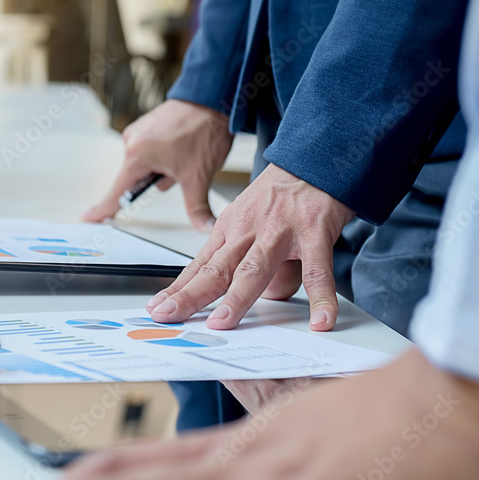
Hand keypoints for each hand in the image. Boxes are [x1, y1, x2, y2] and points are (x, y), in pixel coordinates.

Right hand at [84, 100, 232, 230]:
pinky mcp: (148, 124)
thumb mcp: (199, 176)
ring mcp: (139, 131)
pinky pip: (152, 149)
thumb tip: (205, 228)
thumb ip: (197, 207)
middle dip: (161, 179)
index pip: (117, 193)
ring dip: (165, 166)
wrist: (213, 95)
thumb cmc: (203, 130)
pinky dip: (166, 153)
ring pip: (148, 164)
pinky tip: (183, 143)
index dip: (103, 210)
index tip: (87, 219)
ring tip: (186, 152)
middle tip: (182, 167)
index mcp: (137, 156)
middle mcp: (132, 142)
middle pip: (139, 178)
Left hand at [147, 163, 354, 331]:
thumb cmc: (281, 193)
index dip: (177, 289)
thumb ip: (245, 258)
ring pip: (254, 269)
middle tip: (171, 316)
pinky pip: (316, 271)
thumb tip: (249, 297)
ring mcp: (279, 232)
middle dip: (191, 295)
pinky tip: (320, 319)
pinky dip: (320, 297)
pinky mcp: (313, 232)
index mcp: (229, 228)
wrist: (315, 157)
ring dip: (237, 298)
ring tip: (224, 322)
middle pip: (215, 269)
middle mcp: (248, 230)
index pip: (198, 266)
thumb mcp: (250, 220)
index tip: (158, 309)